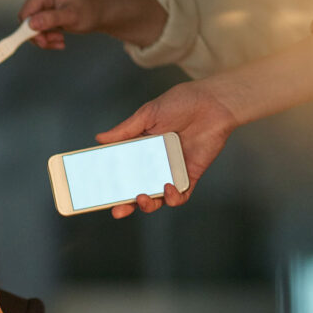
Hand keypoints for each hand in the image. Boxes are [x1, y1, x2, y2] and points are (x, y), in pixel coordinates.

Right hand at [18, 0, 107, 49]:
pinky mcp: (43, 10)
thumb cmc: (90, 11)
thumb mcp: (71, 16)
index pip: (25, 14)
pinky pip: (37, 28)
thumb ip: (51, 19)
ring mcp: (41, 2)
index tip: (42, 41)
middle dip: (40, 35)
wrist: (100, 13)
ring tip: (60, 40)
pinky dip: (46, 36)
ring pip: (31, 27)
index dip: (30, 30)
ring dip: (44, 38)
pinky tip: (58, 38)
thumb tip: (32, 24)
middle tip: (55, 41)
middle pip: (26, 21)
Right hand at [95, 80, 238, 217]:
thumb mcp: (147, 114)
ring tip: (141, 198)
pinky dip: (173, 198)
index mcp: (141, 149)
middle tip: (117, 210)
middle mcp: (155, 164)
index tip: (98, 193)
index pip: (122, 171)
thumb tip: (99, 138)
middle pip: (136, 189)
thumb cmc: (182, 102)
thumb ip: (124, 130)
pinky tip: (167, 189)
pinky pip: (181, 195)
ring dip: (148, 204)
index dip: (111, 184)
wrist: (214, 102)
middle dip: (125, 204)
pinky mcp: (190, 176)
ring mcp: (172, 172)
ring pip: (157, 197)